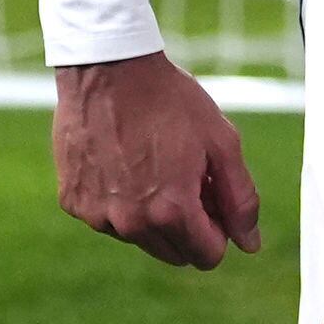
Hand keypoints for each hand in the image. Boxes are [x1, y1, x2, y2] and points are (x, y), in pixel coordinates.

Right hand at [52, 51, 264, 270]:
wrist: (108, 68)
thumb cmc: (169, 101)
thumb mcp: (220, 142)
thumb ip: (240, 199)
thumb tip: (250, 245)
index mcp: (171, 211)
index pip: (207, 256)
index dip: (218, 228)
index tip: (212, 196)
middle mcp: (131, 223)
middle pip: (174, 253)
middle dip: (188, 225)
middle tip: (187, 179)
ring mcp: (97, 215)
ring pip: (139, 238)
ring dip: (152, 215)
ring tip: (154, 165)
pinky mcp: (73, 202)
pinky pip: (105, 218)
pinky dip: (118, 200)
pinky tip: (121, 161)